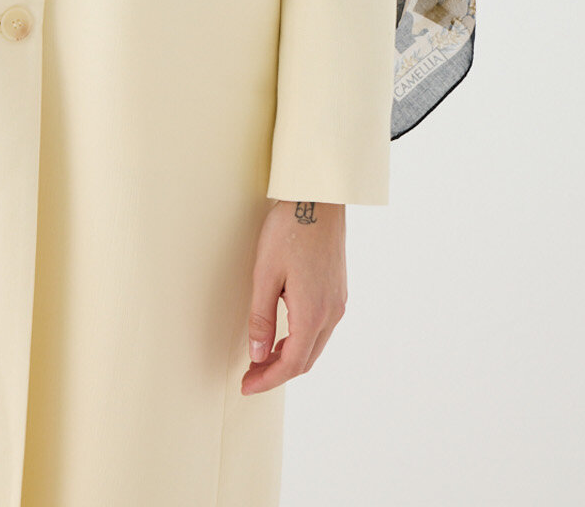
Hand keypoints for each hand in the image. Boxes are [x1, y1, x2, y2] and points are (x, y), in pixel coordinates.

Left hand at [240, 200, 346, 393]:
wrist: (318, 198)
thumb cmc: (289, 231)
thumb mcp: (265, 274)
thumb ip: (261, 318)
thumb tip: (258, 356)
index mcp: (313, 313)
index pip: (291, 364)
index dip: (268, 380)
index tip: (246, 386)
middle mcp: (331, 313)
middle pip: (306, 360)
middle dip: (277, 372)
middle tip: (250, 375)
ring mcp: (338, 302)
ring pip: (314, 345)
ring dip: (290, 357)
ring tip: (262, 358)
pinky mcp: (338, 291)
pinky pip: (320, 328)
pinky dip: (301, 340)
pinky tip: (283, 334)